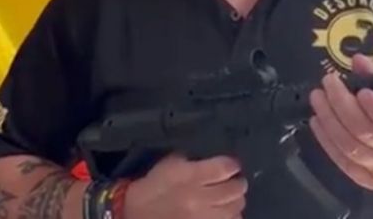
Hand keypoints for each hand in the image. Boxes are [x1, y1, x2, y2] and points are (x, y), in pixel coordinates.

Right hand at [123, 153, 246, 218]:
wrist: (134, 213)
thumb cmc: (152, 187)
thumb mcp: (169, 164)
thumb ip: (192, 160)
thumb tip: (213, 160)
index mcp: (191, 176)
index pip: (226, 167)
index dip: (233, 165)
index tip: (232, 166)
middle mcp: (200, 198)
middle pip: (235, 189)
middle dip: (238, 183)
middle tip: (235, 182)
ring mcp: (203, 218)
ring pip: (235, 209)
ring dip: (236, 202)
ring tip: (231, 199)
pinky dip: (230, 217)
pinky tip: (225, 214)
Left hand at [309, 54, 372, 190]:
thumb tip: (358, 61)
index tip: (361, 90)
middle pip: (364, 131)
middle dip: (341, 104)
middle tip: (328, 83)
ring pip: (349, 146)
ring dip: (328, 120)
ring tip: (318, 98)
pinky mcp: (365, 180)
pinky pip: (341, 160)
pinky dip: (326, 140)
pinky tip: (317, 121)